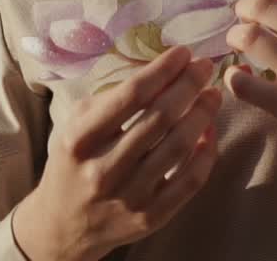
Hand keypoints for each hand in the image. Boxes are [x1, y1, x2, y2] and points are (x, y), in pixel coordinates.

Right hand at [13, 45, 221, 260]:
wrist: (64, 223)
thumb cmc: (73, 162)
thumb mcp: (74, 125)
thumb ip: (110, 100)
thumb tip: (159, 73)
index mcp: (78, 140)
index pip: (128, 97)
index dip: (161, 71)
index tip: (182, 53)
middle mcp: (102, 169)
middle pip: (158, 119)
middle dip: (188, 87)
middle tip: (204, 67)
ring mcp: (129, 197)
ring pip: (178, 148)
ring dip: (202, 115)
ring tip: (212, 95)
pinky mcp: (151, 218)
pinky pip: (189, 181)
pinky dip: (205, 153)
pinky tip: (209, 132)